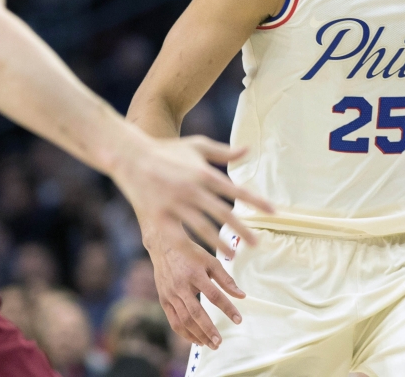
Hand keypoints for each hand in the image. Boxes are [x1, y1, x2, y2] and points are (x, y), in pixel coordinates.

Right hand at [112, 134, 274, 256]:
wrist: (131, 156)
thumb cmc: (167, 150)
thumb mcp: (198, 145)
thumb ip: (224, 151)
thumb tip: (249, 149)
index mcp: (204, 173)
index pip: (236, 190)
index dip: (256, 202)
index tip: (272, 212)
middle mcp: (192, 189)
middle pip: (223, 213)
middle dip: (241, 229)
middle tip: (257, 243)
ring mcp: (175, 204)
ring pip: (202, 228)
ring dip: (219, 243)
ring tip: (233, 255)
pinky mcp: (159, 216)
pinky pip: (178, 238)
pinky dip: (192, 250)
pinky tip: (202, 259)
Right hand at [143, 218, 245, 349]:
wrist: (164, 246)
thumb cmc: (191, 253)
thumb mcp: (210, 261)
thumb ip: (226, 279)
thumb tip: (242, 296)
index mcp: (195, 274)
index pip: (214, 296)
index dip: (227, 308)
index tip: (238, 320)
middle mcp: (180, 286)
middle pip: (196, 313)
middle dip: (208, 330)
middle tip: (220, 342)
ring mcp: (170, 295)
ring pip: (183, 320)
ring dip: (197, 335)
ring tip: (210, 344)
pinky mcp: (163, 300)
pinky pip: (173, 321)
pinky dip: (184, 333)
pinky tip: (195, 340)